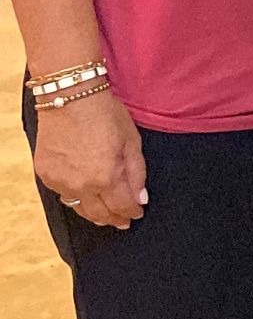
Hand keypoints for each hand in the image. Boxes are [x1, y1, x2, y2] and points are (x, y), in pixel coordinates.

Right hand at [34, 93, 146, 229]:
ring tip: (104, 216)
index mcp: (106, 177)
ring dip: (93, 213)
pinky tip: (83, 194)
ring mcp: (59, 181)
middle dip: (114, 219)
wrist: (70, 96)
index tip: (137, 213)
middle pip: (99, 214)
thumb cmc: (105, 114)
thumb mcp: (131, 140)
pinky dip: (75, 196)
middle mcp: (81, 185)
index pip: (121, 207)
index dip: (132, 212)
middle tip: (122, 222)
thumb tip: (140, 199)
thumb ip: (136, 173)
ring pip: (78, 207)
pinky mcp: (45, 173)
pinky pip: (62, 193)